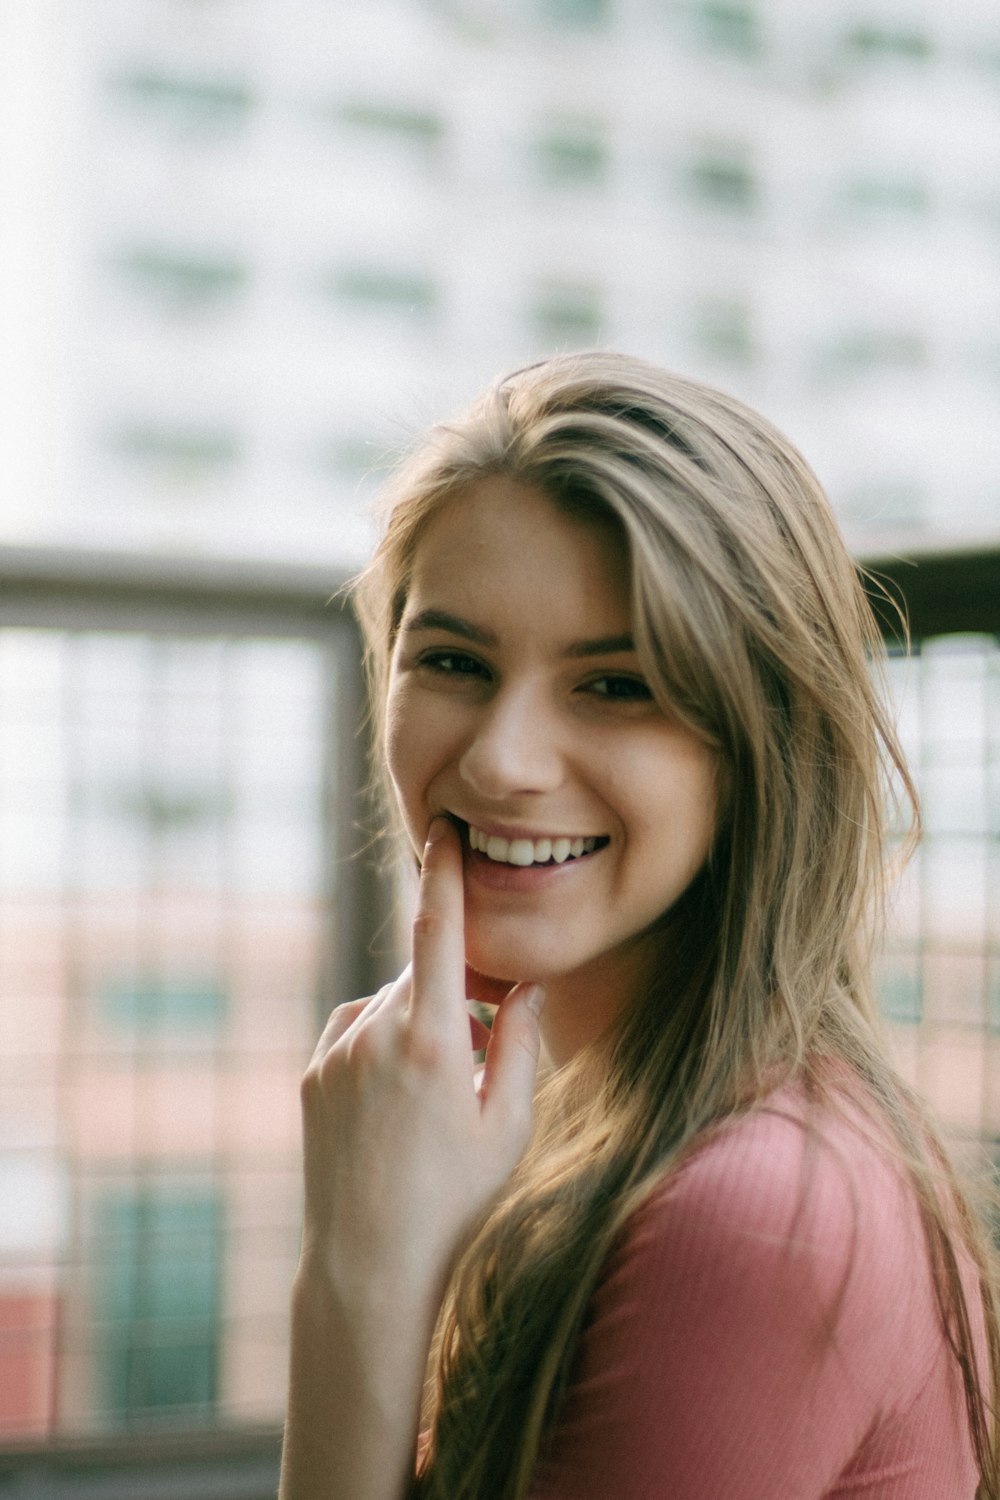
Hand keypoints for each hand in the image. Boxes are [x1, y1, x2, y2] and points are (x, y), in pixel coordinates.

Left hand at [298, 816, 543, 1301]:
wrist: (366, 1262)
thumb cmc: (455, 1199)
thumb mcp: (508, 1126)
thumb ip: (522, 1044)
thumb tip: (526, 984)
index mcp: (435, 1042)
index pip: (440, 935)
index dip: (445, 875)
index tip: (444, 828)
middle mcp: (377, 1034)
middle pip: (423, 975)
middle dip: (454, 993)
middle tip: (476, 1056)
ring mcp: (337, 1052)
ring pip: (390, 1005)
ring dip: (418, 1024)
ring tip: (431, 1101)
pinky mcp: (312, 1072)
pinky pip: (356, 1031)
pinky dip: (381, 1043)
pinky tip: (395, 1100)